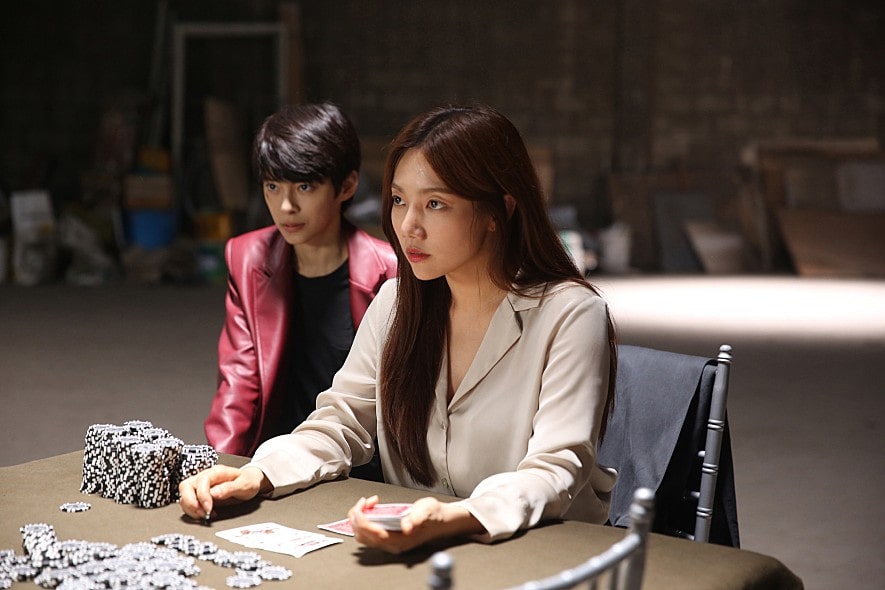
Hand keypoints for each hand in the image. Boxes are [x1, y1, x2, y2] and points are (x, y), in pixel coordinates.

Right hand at [178, 465, 268, 519]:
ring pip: (184, 494)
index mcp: (217, 472)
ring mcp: (201, 484)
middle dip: (191, 502)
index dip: (202, 496)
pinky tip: (204, 514)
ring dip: (190, 507)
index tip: (209, 508)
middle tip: (203, 513)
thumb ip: (230, 488)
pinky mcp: (199, 493)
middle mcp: (206, 476)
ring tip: (204, 515)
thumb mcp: (245, 485)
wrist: (250, 481)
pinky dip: (192, 510)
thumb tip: (214, 493)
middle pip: (186, 485)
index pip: (202, 480)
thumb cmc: (248, 481)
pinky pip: (188, 501)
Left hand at [347, 495, 483, 553]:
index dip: (363, 521)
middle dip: (357, 518)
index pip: (374, 534)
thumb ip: (417, 518)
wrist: (441, 520)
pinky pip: (368, 532)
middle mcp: (393, 544)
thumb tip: (407, 526)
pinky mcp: (388, 536)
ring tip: (367, 504)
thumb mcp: (427, 511)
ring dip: (360, 519)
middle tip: (363, 502)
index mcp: (401, 540)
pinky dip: (364, 519)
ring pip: (364, 535)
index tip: (360, 508)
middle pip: (364, 537)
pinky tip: (371, 508)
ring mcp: (389, 542)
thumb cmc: (434, 516)